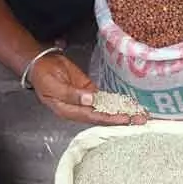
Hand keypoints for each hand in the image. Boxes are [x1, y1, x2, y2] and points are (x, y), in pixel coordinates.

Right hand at [29, 54, 146, 125]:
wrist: (42, 63)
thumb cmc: (44, 76)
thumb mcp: (54, 86)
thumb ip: (71, 94)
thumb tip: (90, 100)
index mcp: (68, 111)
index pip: (93, 117)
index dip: (109, 119)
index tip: (125, 120)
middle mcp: (79, 109)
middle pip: (103, 116)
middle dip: (122, 119)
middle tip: (140, 120)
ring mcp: (85, 100)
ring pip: (106, 108)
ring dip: (122, 111)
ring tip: (139, 114)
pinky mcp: (89, 91)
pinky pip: (105, 98)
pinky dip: (116, 101)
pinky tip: (128, 104)